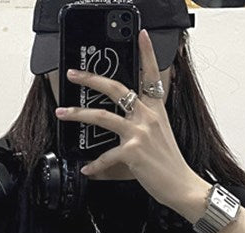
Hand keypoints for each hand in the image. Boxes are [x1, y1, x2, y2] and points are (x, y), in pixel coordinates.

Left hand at [55, 28, 198, 213]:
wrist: (181, 185)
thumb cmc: (170, 164)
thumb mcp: (162, 135)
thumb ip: (144, 125)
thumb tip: (124, 127)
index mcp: (156, 110)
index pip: (152, 75)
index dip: (147, 53)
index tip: (141, 35)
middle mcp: (148, 117)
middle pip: (117, 89)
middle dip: (92, 78)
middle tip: (74, 74)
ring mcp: (139, 133)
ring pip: (102, 116)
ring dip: (78, 113)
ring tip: (63, 112)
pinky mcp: (132, 152)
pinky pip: (105, 156)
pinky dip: (94, 165)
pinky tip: (88, 169)